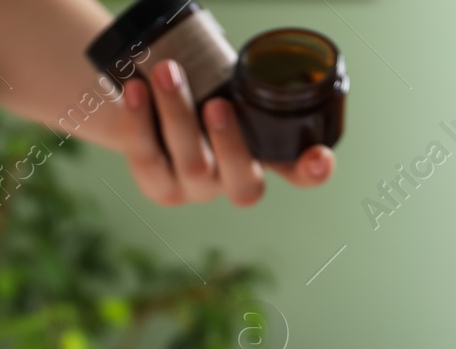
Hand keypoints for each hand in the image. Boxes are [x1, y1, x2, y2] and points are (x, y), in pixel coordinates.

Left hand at [118, 60, 333, 206]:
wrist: (143, 102)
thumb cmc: (197, 88)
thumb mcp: (228, 84)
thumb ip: (244, 84)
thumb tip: (262, 53)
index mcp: (262, 157)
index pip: (296, 172)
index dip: (311, 172)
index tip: (320, 159)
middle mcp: (231, 181)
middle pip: (241, 180)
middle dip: (230, 142)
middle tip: (217, 103)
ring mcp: (193, 188)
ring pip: (191, 163)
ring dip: (179, 114)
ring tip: (166, 72)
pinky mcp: (155, 183)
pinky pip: (146, 155)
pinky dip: (139, 119)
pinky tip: (136, 89)